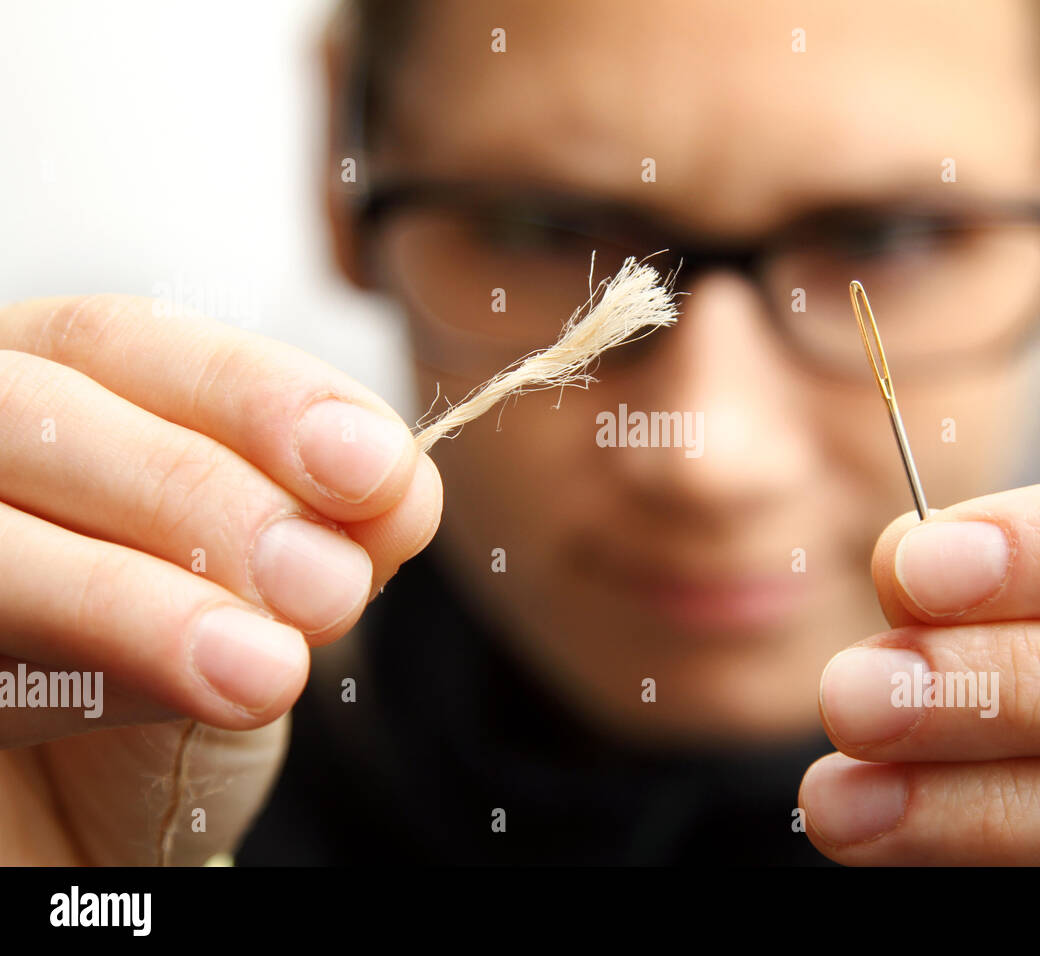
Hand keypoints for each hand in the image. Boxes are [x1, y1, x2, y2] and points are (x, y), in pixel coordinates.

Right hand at [0, 295, 440, 863]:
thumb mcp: (267, 594)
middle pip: (34, 412)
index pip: (125, 345)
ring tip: (269, 670)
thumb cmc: (168, 686)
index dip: (255, 395)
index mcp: (49, 397)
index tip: (377, 467)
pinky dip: (82, 674)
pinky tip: (193, 699)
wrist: (79, 820)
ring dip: (137, 599)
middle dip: (199, 493)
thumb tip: (395, 487)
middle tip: (327, 584)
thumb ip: (328, 526)